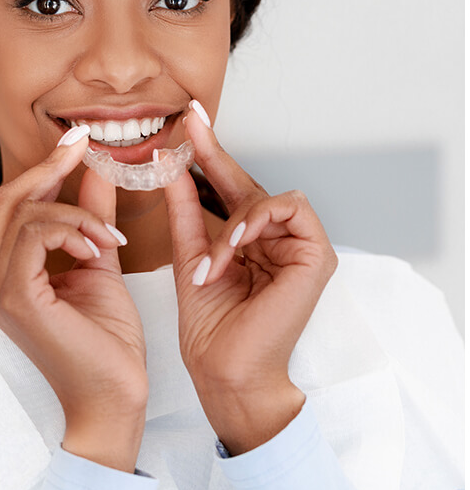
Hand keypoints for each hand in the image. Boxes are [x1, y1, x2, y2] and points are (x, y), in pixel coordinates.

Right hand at [0, 130, 147, 471]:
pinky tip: (98, 248)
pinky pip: (37, 234)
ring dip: (75, 212)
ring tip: (107, 237)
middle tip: (85, 147)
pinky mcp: (14, 296)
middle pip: (10, 200)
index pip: (14, 206)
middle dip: (50, 168)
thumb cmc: (106, 341)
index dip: (44, 169)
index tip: (76, 142)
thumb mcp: (98, 262)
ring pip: (25, 212)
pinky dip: (72, 229)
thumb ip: (91, 218)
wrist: (114, 397)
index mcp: (5, 273)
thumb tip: (95, 173)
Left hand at [163, 101, 337, 454]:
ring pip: (268, 197)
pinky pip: (289, 209)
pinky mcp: (317, 255)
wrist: (224, 370)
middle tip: (191, 125)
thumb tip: (172, 164)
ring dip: (235, 221)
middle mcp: (276, 239)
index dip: (210, 153)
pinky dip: (258, 221)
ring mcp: (300, 246)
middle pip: (249, 184)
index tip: (189, 120)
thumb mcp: (191, 253)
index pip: (230, 188)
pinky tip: (237, 243)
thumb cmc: (210, 323)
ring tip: (216, 257)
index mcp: (249, 240)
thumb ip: (186, 208)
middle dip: (216, 155)